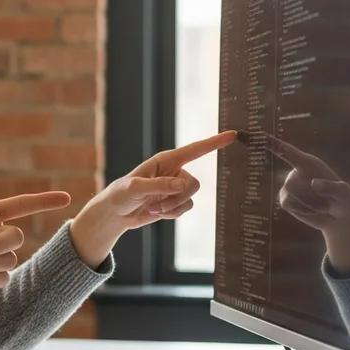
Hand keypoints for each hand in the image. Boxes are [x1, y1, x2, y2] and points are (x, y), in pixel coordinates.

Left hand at [70, 130, 236, 266]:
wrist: (116, 213)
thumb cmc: (120, 194)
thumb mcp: (134, 188)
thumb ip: (158, 185)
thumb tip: (181, 184)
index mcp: (165, 161)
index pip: (195, 150)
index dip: (214, 143)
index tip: (233, 135)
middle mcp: (174, 171)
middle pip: (194, 184)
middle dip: (177, 198)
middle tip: (155, 205)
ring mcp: (175, 187)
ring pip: (190, 198)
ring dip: (171, 208)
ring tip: (152, 208)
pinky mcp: (175, 201)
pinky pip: (185, 208)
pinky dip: (171, 214)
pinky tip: (156, 213)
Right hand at [266, 133, 349, 273]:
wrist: (338, 218)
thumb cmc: (344, 201)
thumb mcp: (346, 195)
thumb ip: (333, 188)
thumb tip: (313, 183)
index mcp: (308, 163)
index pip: (285, 150)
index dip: (268, 142)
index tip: (251, 133)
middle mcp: (295, 172)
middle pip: (291, 184)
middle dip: (309, 198)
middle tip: (327, 204)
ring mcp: (289, 186)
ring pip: (290, 196)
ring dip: (309, 205)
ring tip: (321, 206)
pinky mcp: (286, 200)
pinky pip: (289, 205)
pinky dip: (303, 211)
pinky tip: (312, 210)